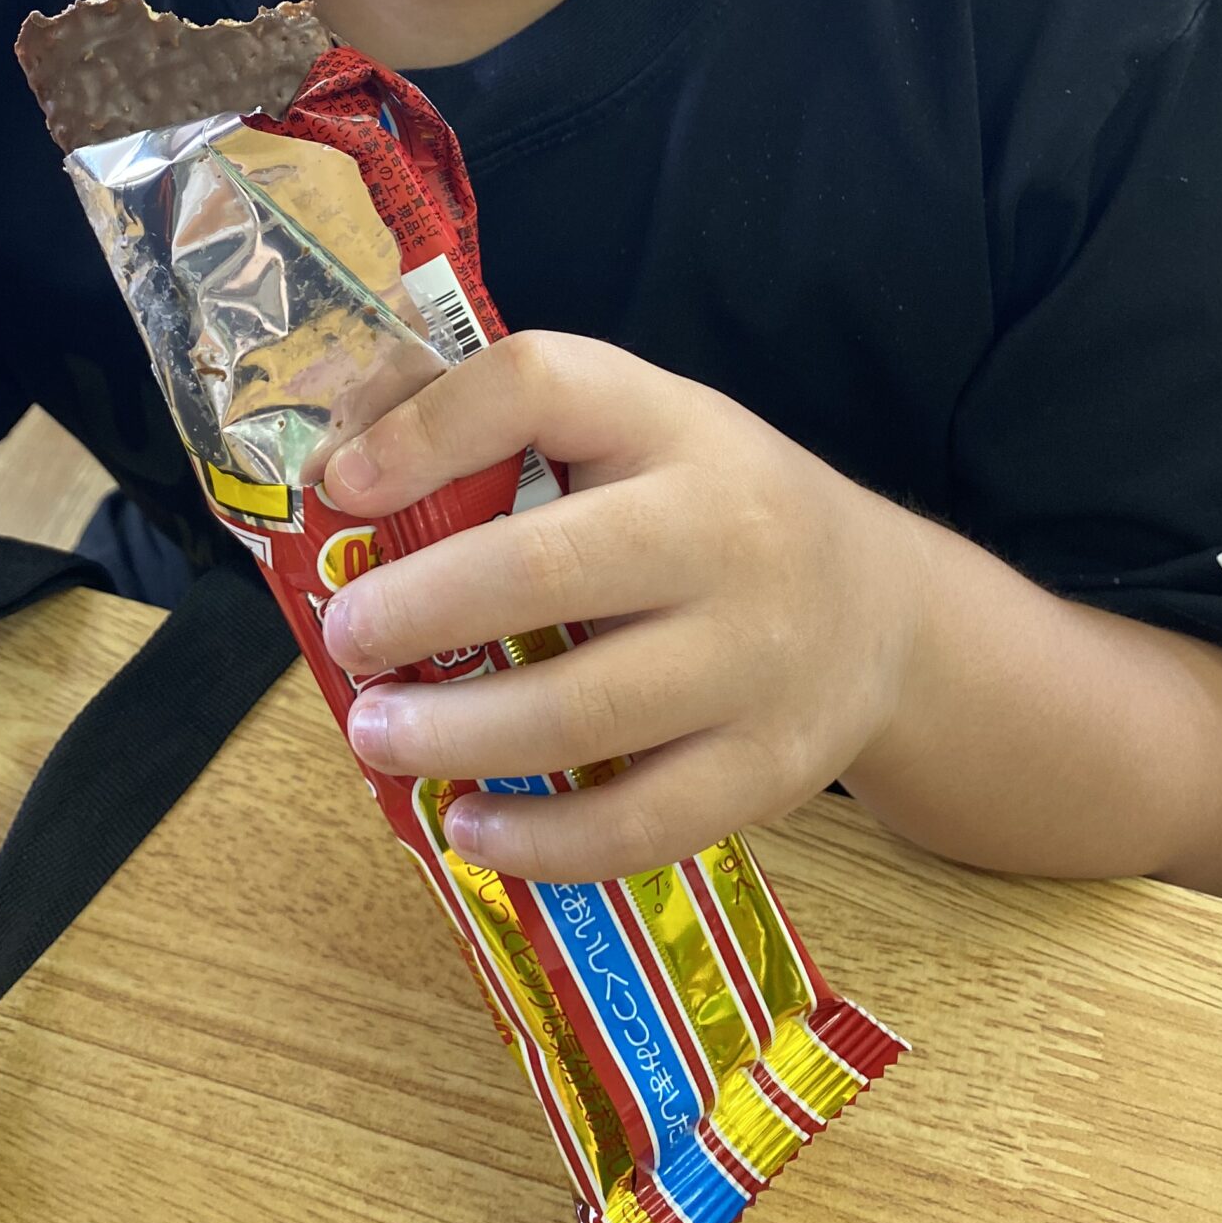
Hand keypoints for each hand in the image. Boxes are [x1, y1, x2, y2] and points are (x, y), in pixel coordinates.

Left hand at [318, 333, 925, 879]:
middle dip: (420, 610)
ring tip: (376, 737)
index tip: (340, 483)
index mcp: (669, 421)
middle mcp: (722, 530)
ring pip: (584, 710)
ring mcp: (754, 656)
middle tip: (345, 641)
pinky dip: (541, 837)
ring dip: (457, 734)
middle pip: (545, 567)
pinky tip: (470, 826)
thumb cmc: (709, 509)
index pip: (541, 385)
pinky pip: (640, 820)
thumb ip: (502, 431)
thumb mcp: (634, 430)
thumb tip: (338, 463)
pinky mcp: (769, 766)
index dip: (427, 428)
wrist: (884, 611)